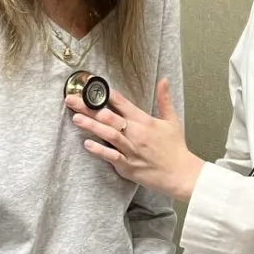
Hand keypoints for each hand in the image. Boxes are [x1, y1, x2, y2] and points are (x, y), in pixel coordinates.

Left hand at [66, 79, 204, 201]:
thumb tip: (164, 80)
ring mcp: (131, 150)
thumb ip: (164, 99)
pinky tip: (87, 144)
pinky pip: (112, 157)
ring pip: (108, 135)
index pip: (122, 102)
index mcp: (145, 121)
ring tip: (76, 118)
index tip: (90, 85)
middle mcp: (136, 133)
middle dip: (89, 107)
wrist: (181, 173)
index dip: (105, 92)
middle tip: (71, 100)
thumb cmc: (175, 148)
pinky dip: (100, 150)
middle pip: (109, 117)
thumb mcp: (172, 120)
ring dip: (91, 126)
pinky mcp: (128, 166)